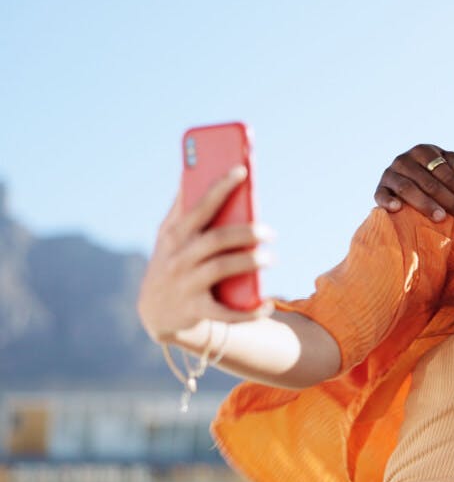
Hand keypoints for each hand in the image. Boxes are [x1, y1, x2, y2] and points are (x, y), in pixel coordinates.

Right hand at [138, 166, 273, 342]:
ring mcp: (186, 284)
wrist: (154, 312)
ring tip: (270, 258)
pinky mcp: (195, 310)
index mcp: (175, 234)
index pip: (200, 206)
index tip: (242, 171)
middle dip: (247, 232)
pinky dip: (248, 311)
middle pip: (217, 239)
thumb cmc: (171, 262)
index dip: (220, 187)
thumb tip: (192, 169)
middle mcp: (179, 257)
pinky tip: (266, 304)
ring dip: (251, 262)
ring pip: (222, 268)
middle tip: (270, 233)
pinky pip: (224, 312)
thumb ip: (182, 206)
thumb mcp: (169, 236)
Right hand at [373, 144, 453, 220]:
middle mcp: (404, 159)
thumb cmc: (432, 173)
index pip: (443, 170)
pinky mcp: (380, 188)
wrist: (406, 179)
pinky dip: (388, 201)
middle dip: (449, 200)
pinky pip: (381, 195)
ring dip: (426, 204)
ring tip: (441, 217)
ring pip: (408, 189)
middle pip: (429, 182)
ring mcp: (390, 174)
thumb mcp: (446, 164)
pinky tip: (397, 209)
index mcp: (422, 151)